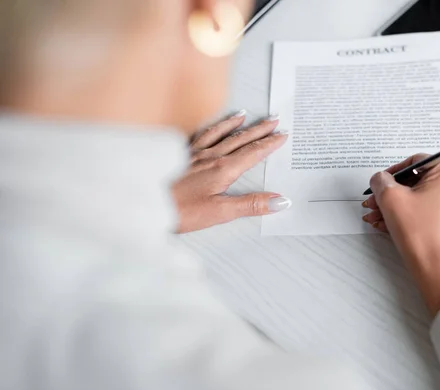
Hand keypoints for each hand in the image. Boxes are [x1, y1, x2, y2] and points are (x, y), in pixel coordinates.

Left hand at [173, 111, 291, 232]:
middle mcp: (210, 157)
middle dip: (259, 129)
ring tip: (246, 114)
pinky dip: (210, 127)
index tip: (283, 135)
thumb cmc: (180, 211)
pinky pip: (199, 134)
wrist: (144, 203)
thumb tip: (280, 201)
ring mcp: (193, 154)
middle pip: (240, 139)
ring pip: (220, 133)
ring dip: (235, 124)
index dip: (270, 144)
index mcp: (223, 169)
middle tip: (274, 120)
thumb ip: (251, 204)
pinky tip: (210, 126)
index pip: (253, 153)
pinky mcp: (178, 155)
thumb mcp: (220, 212)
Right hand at [362, 155, 439, 315]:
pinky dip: (410, 214)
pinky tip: (389, 224)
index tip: (379, 184)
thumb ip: (381, 181)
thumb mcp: (391, 199)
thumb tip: (380, 179)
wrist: (438, 271)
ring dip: (397, 205)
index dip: (391, 173)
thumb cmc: (421, 235)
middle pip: (418, 181)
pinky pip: (430, 209)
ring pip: (422, 197)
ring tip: (377, 217)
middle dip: (391, 193)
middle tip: (374, 203)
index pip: (415, 162)